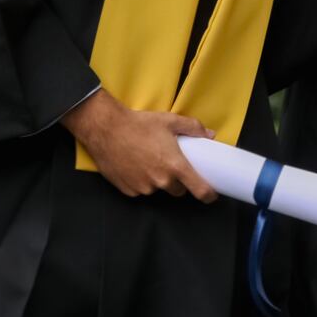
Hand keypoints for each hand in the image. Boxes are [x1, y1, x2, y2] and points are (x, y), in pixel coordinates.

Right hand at [61, 90, 216, 200]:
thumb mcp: (170, 121)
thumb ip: (194, 128)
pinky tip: (134, 166)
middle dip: (178, 182)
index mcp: (175, 166)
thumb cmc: (140, 124)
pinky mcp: (127, 190)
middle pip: (177, 191)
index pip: (199, 190)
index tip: (211, 195)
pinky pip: (140, 190)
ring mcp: (142, 187)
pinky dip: (140, 182)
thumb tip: (210, 135)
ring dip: (157, 181)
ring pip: (157, 190)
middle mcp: (160, 181)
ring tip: (148, 162)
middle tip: (170, 165)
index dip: (208, 195)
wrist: (105, 129)